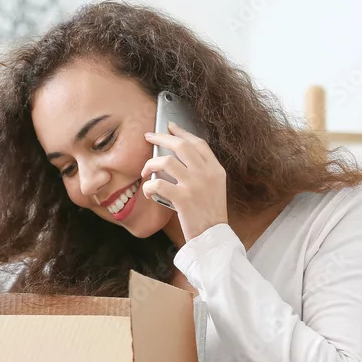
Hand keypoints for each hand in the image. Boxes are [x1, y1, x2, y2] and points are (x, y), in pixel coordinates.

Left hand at [141, 121, 228, 240]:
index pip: (198, 143)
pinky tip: (148, 191)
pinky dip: (148, 186)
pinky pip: (158, 184)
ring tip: (145, 171)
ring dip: (150, 163)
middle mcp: (206, 173)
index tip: (170, 126)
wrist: (213, 235)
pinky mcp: (182, 198)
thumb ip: (203, 171)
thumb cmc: (211, 213)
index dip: (182, 132)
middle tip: (149, 137)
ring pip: (166, 161)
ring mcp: (194, 185)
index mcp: (215, 169)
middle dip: (161, 137)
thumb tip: (179, 158)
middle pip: (180, 146)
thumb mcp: (215, 187)